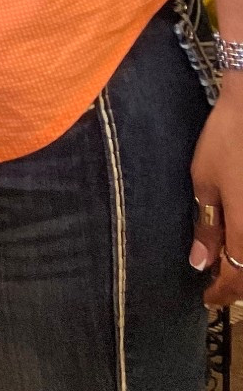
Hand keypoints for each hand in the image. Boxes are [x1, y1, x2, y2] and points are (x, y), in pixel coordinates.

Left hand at [190, 85, 242, 304]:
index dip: (221, 293)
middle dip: (238, 284)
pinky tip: (241, 234)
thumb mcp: (205, 181)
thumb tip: (200, 262)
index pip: (237, 282)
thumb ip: (206, 227)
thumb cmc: (228, 141)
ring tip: (228, 258)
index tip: (206, 298)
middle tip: (216, 281)